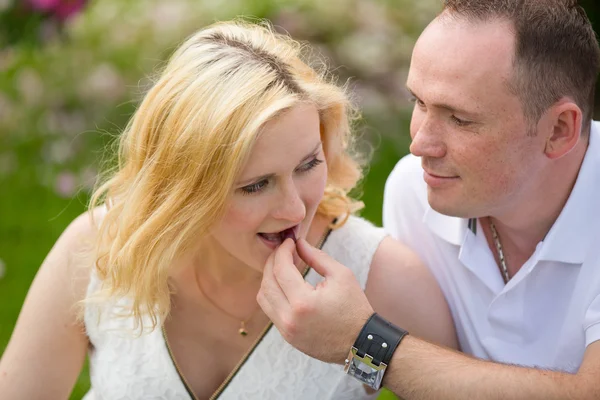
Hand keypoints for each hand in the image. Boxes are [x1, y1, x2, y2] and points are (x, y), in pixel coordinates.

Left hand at [257, 238, 373, 363]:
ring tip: (283, 267)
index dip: (283, 251)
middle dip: (272, 262)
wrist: (361, 342)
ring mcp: (286, 330)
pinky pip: (270, 311)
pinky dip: (273, 294)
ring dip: (269, 279)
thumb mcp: (341, 275)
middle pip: (267, 282)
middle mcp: (289, 318)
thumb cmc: (354, 307)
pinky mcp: (287, 336)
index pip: (280, 269)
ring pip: (263, 298)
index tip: (290, 242)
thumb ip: (317, 256)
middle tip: (284, 251)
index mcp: (303, 302)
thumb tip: (299, 243)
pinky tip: (285, 285)